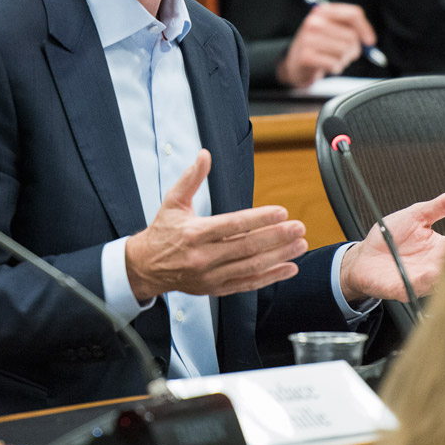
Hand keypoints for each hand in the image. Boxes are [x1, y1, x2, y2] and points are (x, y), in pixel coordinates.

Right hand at [125, 150, 307, 301]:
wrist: (146, 267)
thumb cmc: (163, 232)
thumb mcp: (173, 201)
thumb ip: (191, 178)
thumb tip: (204, 154)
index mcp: (194, 233)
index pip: (232, 225)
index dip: (259, 219)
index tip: (281, 212)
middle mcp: (203, 257)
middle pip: (246, 247)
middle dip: (276, 237)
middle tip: (298, 227)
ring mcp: (210, 276)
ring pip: (251, 267)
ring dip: (279, 256)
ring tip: (299, 245)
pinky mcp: (215, 289)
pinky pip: (247, 285)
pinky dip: (270, 278)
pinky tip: (289, 268)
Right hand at [277, 2, 376, 87]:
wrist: (294, 63)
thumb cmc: (318, 46)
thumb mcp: (331, 31)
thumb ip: (351, 30)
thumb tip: (369, 41)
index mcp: (322, 11)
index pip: (352, 14)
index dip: (365, 28)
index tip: (370, 42)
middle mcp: (314, 22)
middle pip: (351, 36)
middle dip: (354, 50)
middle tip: (346, 54)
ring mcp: (308, 39)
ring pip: (345, 51)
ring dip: (344, 60)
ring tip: (334, 59)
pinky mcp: (306, 56)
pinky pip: (335, 64)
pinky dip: (336, 68)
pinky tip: (327, 66)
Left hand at [338, 185, 444, 301]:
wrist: (363, 256)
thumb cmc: (390, 235)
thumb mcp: (417, 214)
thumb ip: (442, 205)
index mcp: (442, 249)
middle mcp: (436, 267)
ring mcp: (421, 281)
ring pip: (442, 281)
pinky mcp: (403, 289)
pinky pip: (418, 288)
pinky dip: (424, 281)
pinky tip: (429, 272)